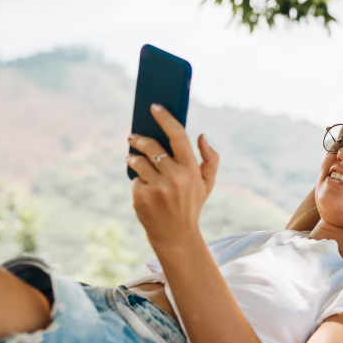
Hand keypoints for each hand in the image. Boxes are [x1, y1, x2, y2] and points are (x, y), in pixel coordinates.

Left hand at [126, 104, 218, 246]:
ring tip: (131, 157)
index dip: (165, 118)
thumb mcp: (207, 184)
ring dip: (132, 156)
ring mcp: (158, 188)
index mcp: (192, 170)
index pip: (178, 136)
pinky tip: (140, 185)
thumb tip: (202, 135)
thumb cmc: (191, 205)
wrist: (177, 236)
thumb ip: (210, 159)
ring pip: (138, 160)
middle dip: (139, 138)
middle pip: (152, 146)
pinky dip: (136, 179)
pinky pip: (134, 179)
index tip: (154, 106)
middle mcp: (175, 177)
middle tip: (133, 136)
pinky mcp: (142, 197)